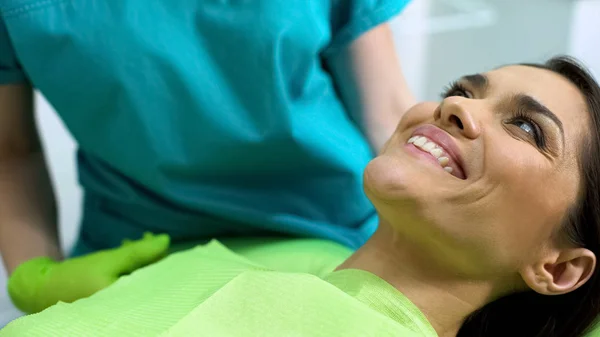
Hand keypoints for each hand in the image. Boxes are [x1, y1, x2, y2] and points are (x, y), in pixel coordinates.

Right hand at [7, 232, 169, 313]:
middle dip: (152, 260)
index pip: (157, 285)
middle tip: (149, 239)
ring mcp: (119, 307)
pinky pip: (129, 283)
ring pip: (139, 280)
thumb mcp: (109, 261)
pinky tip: (126, 250)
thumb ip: (139, 253)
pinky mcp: (112, 302)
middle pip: (150, 282)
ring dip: (140, 260)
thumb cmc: (77, 276)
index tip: (164, 247)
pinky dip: (130, 267)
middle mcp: (127, 311)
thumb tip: (166, 241)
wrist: (40, 288)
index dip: (163, 265)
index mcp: (129, 306)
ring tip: (136, 241)